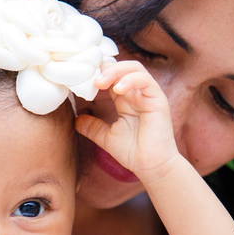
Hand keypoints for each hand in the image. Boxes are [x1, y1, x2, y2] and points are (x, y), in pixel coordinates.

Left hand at [75, 61, 182, 184]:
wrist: (151, 167)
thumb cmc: (134, 153)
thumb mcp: (106, 138)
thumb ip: (93, 127)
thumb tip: (76, 120)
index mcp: (125, 100)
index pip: (112, 76)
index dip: (98, 73)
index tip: (82, 79)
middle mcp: (137, 94)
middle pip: (122, 67)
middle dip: (104, 69)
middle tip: (90, 80)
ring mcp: (148, 95)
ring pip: (134, 68)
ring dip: (115, 71)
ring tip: (100, 83)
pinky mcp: (158, 100)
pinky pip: (145, 80)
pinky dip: (130, 80)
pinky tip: (118, 89)